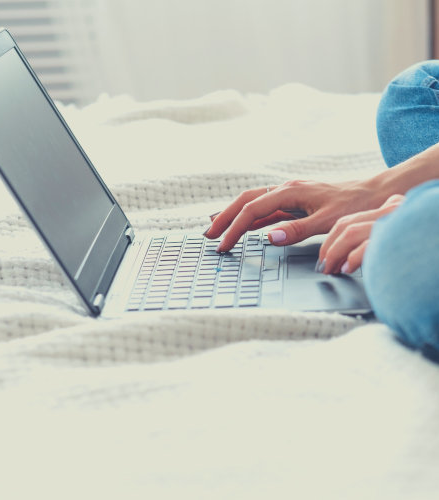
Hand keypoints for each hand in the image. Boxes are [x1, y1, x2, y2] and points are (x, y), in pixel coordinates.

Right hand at [204, 179, 385, 251]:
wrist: (374, 193)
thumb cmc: (355, 205)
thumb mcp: (328, 221)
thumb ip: (298, 230)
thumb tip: (269, 237)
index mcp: (290, 192)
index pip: (252, 211)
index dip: (234, 228)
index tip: (223, 245)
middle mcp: (285, 189)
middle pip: (245, 201)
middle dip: (225, 217)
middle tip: (208, 235)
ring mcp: (289, 194)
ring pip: (253, 203)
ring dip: (234, 215)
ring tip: (217, 228)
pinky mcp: (294, 202)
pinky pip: (265, 209)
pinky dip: (250, 218)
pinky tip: (244, 226)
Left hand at [317, 194, 404, 273]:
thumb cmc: (425, 249)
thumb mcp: (398, 234)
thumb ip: (377, 233)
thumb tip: (348, 253)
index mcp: (391, 206)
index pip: (352, 220)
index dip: (333, 239)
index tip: (326, 255)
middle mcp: (391, 210)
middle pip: (346, 225)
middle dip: (329, 247)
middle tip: (323, 265)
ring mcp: (394, 222)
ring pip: (350, 233)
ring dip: (334, 254)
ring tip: (331, 269)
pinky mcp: (397, 237)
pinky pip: (366, 246)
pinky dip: (352, 259)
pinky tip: (347, 268)